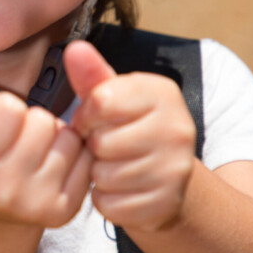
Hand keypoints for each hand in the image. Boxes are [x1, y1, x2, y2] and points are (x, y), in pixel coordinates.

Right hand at [0, 12, 91, 227]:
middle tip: (15, 140)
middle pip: (42, 122)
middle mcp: (0, 188)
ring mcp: (33, 203)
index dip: (5, 107)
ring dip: (56, 138)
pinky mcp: (62, 211)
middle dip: (33, 122)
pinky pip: (85, 161)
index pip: (9, 107)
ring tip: (33, 153)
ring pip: (67, 139)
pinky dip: (74, 157)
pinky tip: (51, 167)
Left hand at [65, 40, 195, 231]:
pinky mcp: (165, 204)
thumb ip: (92, 74)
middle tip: (106, 145)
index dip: (86, 115)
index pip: (101, 101)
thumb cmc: (131, 127)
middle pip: (102, 142)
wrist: (168, 177)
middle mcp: (177, 128)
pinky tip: (120, 188)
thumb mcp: (114, 96)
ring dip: (99, 174)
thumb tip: (74, 48)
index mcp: (162, 93)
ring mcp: (175, 169)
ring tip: (114, 165)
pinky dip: (105, 200)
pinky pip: (110, 204)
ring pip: (104, 175)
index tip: (93, 119)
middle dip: (94, 146)